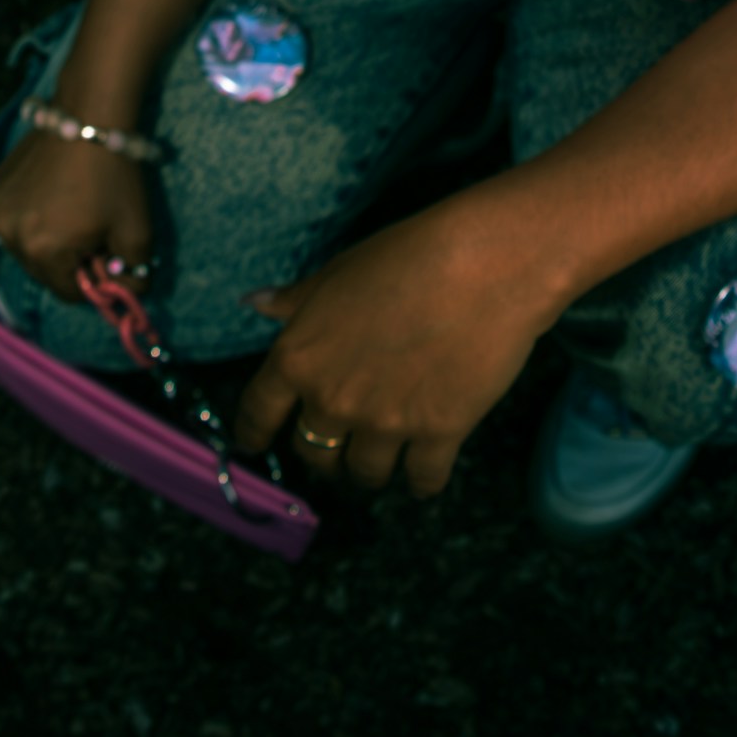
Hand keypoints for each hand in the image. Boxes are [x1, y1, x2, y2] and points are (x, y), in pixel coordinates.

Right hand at [0, 129, 152, 303]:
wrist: (90, 113)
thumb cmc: (115, 173)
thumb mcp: (137, 228)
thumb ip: (135, 271)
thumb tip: (130, 291)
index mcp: (44, 252)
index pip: (69, 293)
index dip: (92, 281)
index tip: (105, 256)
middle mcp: (11, 236)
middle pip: (44, 272)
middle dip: (69, 260)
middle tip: (92, 230)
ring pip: (26, 246)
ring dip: (46, 240)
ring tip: (72, 209)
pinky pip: (12, 219)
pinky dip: (30, 216)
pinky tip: (51, 193)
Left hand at [232, 200, 554, 499]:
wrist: (483, 264)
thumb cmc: (408, 254)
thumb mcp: (339, 270)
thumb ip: (296, 300)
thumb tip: (255, 302)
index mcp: (300, 357)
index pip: (258, 413)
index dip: (253, 432)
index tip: (255, 443)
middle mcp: (333, 399)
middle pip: (314, 454)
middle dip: (324, 452)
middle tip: (340, 443)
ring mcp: (385, 423)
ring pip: (365, 474)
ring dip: (370, 468)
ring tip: (383, 456)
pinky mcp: (437, 434)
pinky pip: (422, 481)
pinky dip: (422, 482)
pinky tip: (426, 474)